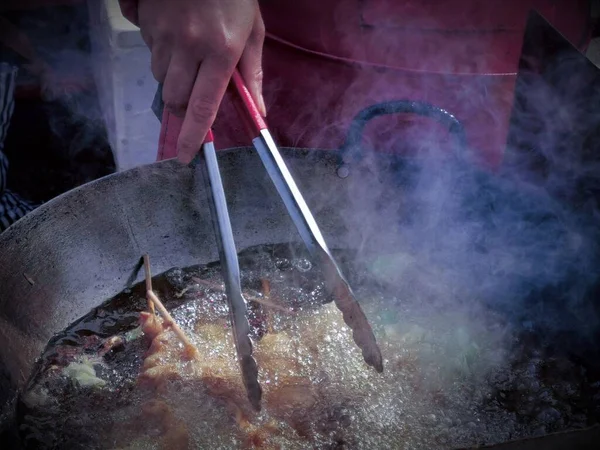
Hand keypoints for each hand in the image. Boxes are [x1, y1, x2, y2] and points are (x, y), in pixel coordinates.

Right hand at [133, 0, 265, 162]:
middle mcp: (188, 45)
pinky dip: (161, 49)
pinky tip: (175, 29)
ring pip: (160, 74)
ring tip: (190, 49)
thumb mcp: (252, 30)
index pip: (203, 106)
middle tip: (194, 88)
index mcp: (220, 51)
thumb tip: (258, 112)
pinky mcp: (144, 18)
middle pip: (175, 97)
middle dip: (182, 104)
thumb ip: (252, 73)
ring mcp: (162, 31)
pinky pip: (148, 48)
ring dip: (173, 74)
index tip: (184, 156)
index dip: (193, 135)